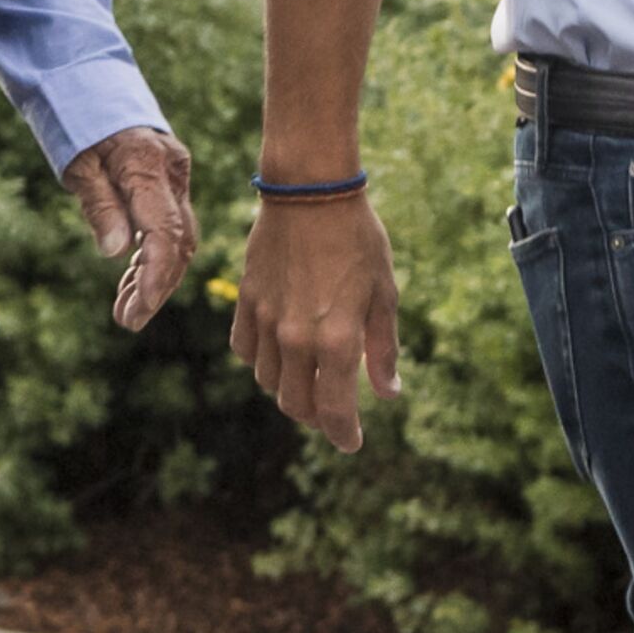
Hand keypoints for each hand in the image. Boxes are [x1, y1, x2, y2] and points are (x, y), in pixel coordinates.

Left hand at [61, 125, 196, 330]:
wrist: (88, 81)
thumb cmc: (75, 120)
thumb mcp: (77, 165)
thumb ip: (100, 207)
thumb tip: (116, 253)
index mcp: (147, 166)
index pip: (166, 234)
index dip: (156, 279)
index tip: (136, 313)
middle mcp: (172, 171)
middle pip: (179, 241)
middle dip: (157, 286)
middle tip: (127, 320)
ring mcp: (175, 174)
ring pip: (177, 236)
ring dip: (154, 275)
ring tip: (124, 310)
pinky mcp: (168, 178)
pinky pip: (169, 222)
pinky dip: (152, 253)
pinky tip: (130, 279)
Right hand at [229, 196, 401, 452]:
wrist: (310, 190)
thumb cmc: (358, 238)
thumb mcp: (385, 293)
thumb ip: (383, 349)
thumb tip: (388, 394)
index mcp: (336, 340)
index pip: (333, 412)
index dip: (343, 435)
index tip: (352, 442)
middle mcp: (296, 338)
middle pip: (296, 405)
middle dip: (316, 418)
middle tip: (332, 414)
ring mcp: (266, 320)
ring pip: (268, 381)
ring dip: (288, 389)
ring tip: (308, 378)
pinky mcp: (246, 300)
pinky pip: (244, 349)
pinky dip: (260, 361)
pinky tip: (278, 350)